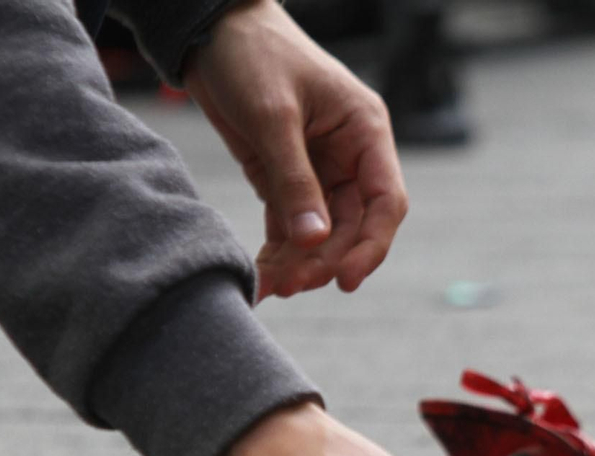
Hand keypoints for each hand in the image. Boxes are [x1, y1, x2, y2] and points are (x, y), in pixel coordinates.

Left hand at [184, 0, 407, 299]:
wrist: (208, 30)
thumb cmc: (251, 54)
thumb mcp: (273, 116)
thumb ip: (293, 180)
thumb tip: (313, 241)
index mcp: (365, 132)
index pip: (386, 201)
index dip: (372, 245)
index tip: (344, 278)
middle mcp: (349, 155)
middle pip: (353, 226)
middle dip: (325, 260)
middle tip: (292, 285)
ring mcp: (319, 170)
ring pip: (322, 233)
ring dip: (301, 263)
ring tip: (272, 286)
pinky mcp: (285, 178)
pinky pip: (291, 226)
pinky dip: (279, 252)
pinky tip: (264, 276)